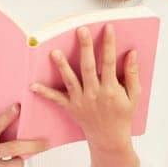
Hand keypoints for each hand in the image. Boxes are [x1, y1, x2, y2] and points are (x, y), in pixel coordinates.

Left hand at [29, 24, 139, 153]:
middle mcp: (94, 94)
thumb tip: (132, 53)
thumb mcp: (134, 96)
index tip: (107, 27)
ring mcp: (81, 101)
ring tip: (55, 52)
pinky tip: (33, 85)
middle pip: (88, 67)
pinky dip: (45, 93)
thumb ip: (132, 74)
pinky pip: (56, 99)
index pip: (109, 62)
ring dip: (62, 66)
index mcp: (111, 90)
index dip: (109, 44)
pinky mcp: (71, 107)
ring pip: (70, 80)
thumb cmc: (122, 115)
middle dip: (85, 48)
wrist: (110, 139)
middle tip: (81, 30)